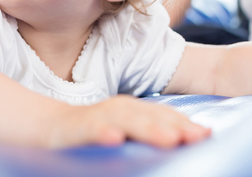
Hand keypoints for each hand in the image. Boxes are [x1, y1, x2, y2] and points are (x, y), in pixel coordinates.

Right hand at [49, 95, 210, 147]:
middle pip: (150, 116)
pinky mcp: (75, 128)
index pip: (162, 116)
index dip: (184, 124)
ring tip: (170, 139)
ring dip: (147, 128)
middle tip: (200, 137)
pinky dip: (102, 132)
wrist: (44, 126)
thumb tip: (178, 140)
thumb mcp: (121, 131)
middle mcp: (117, 110)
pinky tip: (114, 139)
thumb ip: (145, 133)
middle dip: (175, 125)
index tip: (208, 135)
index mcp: (131, 112)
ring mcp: (97, 118)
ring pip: (125, 120)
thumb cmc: (89, 132)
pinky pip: (90, 129)